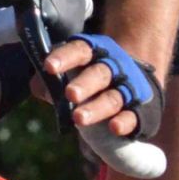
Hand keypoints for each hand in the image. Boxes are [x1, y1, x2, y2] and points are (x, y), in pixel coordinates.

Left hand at [42, 33, 164, 138]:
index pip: (79, 51)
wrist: (133, 83)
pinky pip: (133, 116)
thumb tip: (39, 87)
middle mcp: (112, 69)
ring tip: (79, 118)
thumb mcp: (70, 75)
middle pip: (99, 74)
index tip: (49, 67)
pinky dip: (124, 122)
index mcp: (94, 55)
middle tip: (70, 94)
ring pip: (113, 98)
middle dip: (84, 85)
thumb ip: (51, 83)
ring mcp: (127, 90)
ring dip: (97, 108)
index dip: (64, 57)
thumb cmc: (89, 80)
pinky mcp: (139, 112)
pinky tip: (114, 128)